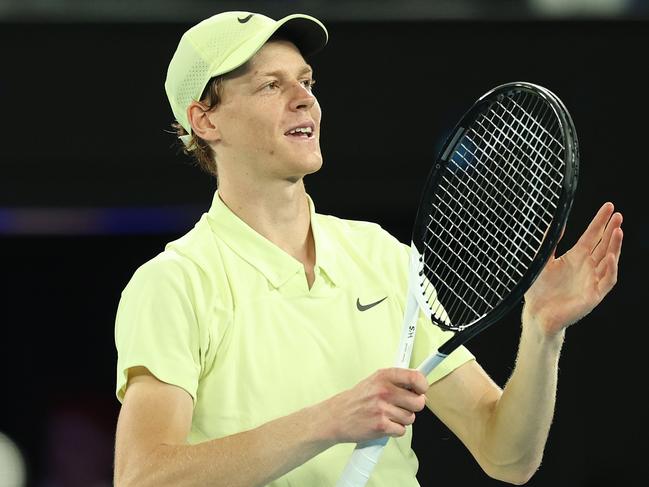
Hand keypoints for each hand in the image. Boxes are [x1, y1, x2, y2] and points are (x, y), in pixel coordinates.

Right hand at [324, 368, 427, 442]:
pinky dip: (395, 430)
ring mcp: (382, 408)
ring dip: (403, 419)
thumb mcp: (374, 381)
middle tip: (404, 406)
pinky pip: (402, 430)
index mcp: (384, 376)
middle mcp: (384, 390)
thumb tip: (418, 386)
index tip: (421, 390)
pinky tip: (385, 424)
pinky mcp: (381, 425)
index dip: (423, 385)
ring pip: (411, 418)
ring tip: (389, 415)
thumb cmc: (357, 399)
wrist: (336, 416)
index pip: (415, 377)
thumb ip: (395, 381)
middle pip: (418, 402)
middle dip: (414, 406)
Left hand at [523, 202, 622, 335]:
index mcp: (575, 257)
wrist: (537, 314)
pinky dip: (610, 268)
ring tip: (618, 230)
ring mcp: (592, 280)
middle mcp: (587, 267)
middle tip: (618, 215)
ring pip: (609, 260)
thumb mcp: (542, 261)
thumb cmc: (538, 290)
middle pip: (603, 244)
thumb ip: (549, 242)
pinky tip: (609, 256)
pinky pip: (607, 280)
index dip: (600, 222)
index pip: (592, 236)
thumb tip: (555, 222)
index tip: (608, 207)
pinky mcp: (594, 295)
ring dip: (614, 246)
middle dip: (611, 230)